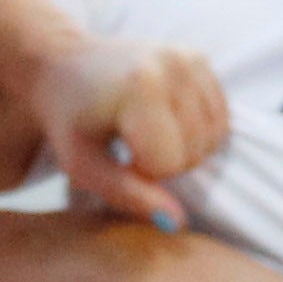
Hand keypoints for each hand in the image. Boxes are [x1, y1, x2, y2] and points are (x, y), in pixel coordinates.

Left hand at [46, 40, 227, 230]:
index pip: (169, 164)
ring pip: (213, 140)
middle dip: (165, 162)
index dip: (142, 172)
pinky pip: (219, 119)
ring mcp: (190, 58)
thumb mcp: (84, 165)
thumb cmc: (70, 122)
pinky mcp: (199, 58)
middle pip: (195, 153)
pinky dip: (196, 132)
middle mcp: (173, 65)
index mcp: (141, 87)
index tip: (117, 156)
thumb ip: (129, 196)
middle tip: (129, 146)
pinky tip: (163, 123)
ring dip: (183, 150)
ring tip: (145, 136)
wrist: (64, 66)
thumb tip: (178, 223)